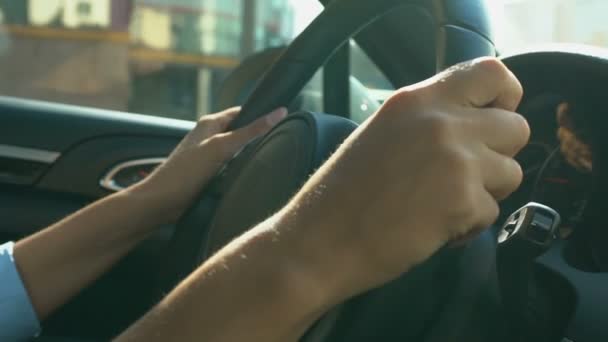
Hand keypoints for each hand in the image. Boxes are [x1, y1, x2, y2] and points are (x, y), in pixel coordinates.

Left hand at [133, 107, 286, 222]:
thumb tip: (278, 112)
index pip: (242, 112)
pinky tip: (248, 175)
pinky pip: (230, 166)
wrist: (161, 202)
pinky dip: (239, 169)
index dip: (260, 114)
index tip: (282, 119)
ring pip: (236, 151)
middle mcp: (208, 136)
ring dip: (248, 155)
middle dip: (256, 137)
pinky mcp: (207, 173)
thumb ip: (250, 131)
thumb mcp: (222, 147)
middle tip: (280, 142)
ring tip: (267, 158)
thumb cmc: (187, 172)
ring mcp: (207, 155)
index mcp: (210, 123)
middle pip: (240, 131)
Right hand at [276, 58, 529, 301]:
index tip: (492, 120)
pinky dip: (470, 224)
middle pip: (517, 126)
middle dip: (500, 155)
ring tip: (446, 203)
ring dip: (487, 192)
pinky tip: (436, 226)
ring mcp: (455, 160)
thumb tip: (470, 123)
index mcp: (416, 100)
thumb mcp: (382, 134)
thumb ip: (427, 120)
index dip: (504, 99)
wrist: (319, 240)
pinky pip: (493, 211)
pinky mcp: (461, 200)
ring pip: (512, 172)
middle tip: (466, 174)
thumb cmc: (342, 194)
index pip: (492, 74)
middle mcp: (440, 122)